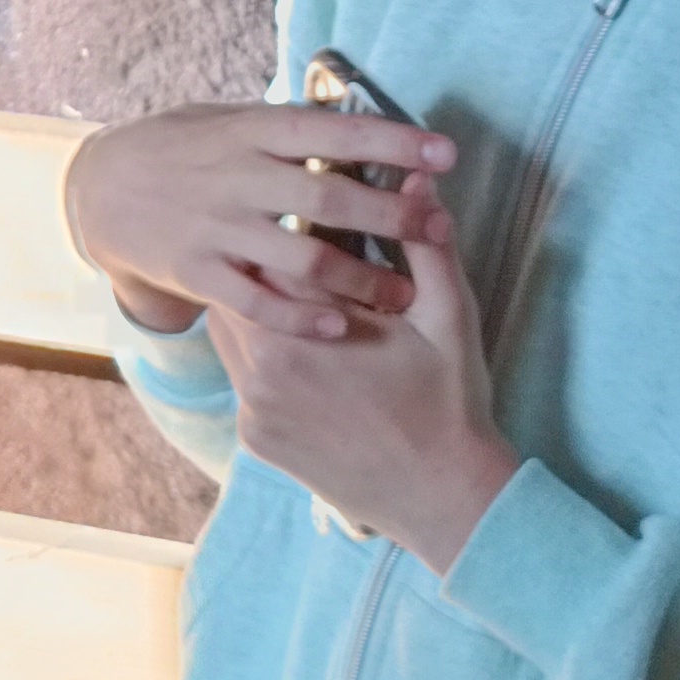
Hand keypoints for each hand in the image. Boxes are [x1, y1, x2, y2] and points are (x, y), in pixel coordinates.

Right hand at [65, 101, 457, 335]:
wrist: (102, 190)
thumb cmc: (182, 148)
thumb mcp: (229, 119)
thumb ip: (287, 127)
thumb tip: (361, 117)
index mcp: (252, 130)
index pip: (335, 130)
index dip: (394, 140)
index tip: (447, 152)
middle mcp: (238, 176)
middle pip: (330, 196)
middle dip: (393, 213)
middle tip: (441, 227)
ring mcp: (216, 226)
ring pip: (302, 257)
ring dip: (361, 277)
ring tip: (404, 293)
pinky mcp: (197, 272)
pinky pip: (257, 302)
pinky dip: (301, 316)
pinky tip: (340, 324)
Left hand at [208, 208, 516, 573]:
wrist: (442, 499)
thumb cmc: (448, 403)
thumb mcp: (448, 315)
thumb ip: (425, 244)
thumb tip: (417, 179)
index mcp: (302, 329)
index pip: (269, 251)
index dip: (290, 231)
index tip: (313, 223)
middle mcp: (260, 369)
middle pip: (238, 289)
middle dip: (268, 270)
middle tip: (305, 262)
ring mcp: (252, 409)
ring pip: (231, 333)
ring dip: (261, 313)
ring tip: (304, 306)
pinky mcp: (254, 440)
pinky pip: (242, 380)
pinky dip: (264, 361)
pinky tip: (305, 360)